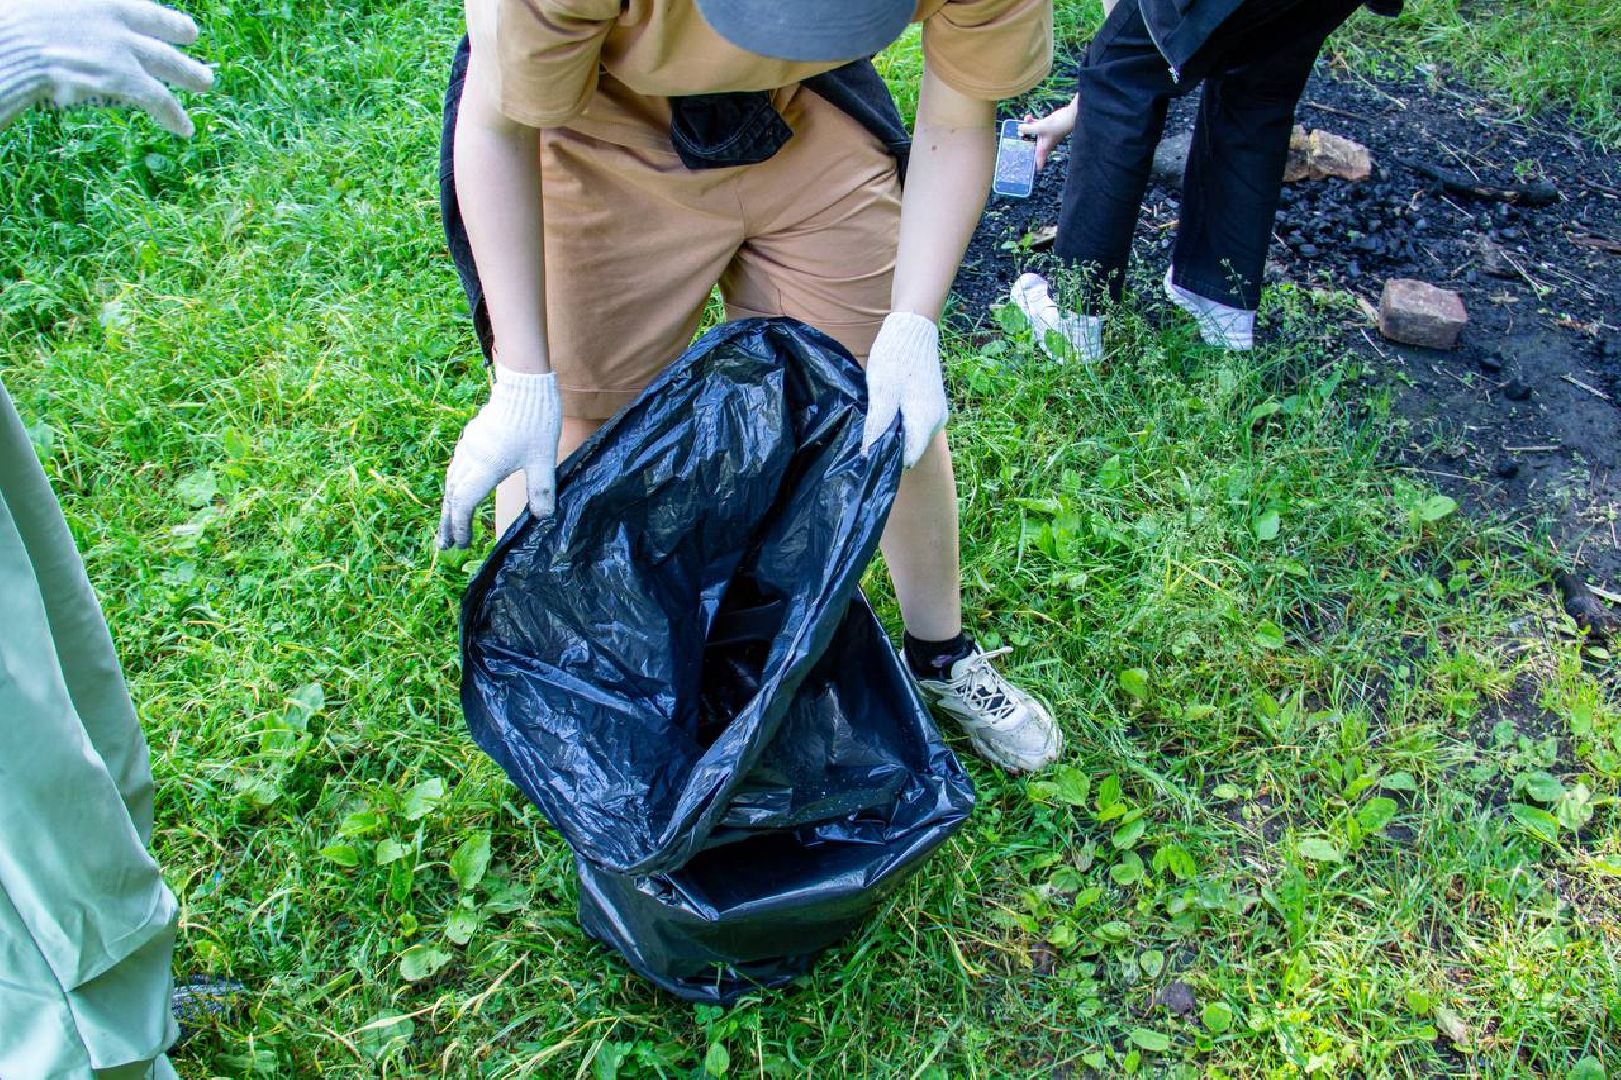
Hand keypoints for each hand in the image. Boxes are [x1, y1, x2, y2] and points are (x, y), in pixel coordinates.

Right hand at [0, 0, 213, 135]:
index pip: (133, 2)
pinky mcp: (124, 77)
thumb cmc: (10, 27)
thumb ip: (62, 9)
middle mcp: (113, 16)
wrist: (8, 47)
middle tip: (191, 35)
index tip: (154, 9)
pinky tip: (184, 128)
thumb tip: (57, 14)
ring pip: (169, 62)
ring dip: (190, 73)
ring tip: (205, 82)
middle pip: (158, 22)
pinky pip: (159, 99)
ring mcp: (121, 46)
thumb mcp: (36, 6)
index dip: (147, 9)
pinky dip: (174, 115)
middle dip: (178, 29)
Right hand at [437, 365, 562, 548]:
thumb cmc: (535, 420)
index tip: (462, 544)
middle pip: (453, 496)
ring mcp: (469, 447)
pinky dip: (454, 487)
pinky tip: (458, 492)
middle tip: (445, 547)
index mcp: (485, 467)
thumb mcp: (543, 458)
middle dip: (449, 523)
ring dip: (449, 506)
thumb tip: (543, 518)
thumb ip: (542, 489)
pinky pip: (456, 468)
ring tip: (448, 525)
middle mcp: (471, 458)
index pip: (464, 503)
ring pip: (452, 482)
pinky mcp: (472, 438)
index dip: (461, 526)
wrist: (524, 383)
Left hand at [861, 311, 946, 468]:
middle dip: (890, 444)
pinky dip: (901, 421)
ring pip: (913, 435)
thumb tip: (868, 453)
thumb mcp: (881, 392)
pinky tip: (888, 409)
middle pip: (911, 446)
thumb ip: (877, 425)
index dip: (888, 458)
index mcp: (925, 420)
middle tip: (869, 432)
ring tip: (877, 418)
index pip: (909, 457)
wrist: (912, 329)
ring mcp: (936, 413)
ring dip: (895, 432)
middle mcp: (936, 421)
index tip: (869, 453)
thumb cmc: (895, 358)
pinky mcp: (932, 405)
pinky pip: (915, 423)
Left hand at [1018, 96, 1077, 171]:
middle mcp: (1044, 144)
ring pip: (1032, 135)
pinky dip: (1031, 122)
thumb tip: (1019, 128)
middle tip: (1015, 143)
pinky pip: (1036, 126)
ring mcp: (1045, 135)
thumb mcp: (1039, 128)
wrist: (1068, 117)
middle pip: (1032, 149)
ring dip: (1026, 130)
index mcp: (1043, 149)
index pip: (1039, 163)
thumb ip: (1028, 129)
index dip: (1034, 167)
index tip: (1027, 170)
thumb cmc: (1056, 126)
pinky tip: (1028, 117)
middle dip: (1024, 145)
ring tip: (1021, 124)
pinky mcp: (1046, 127)